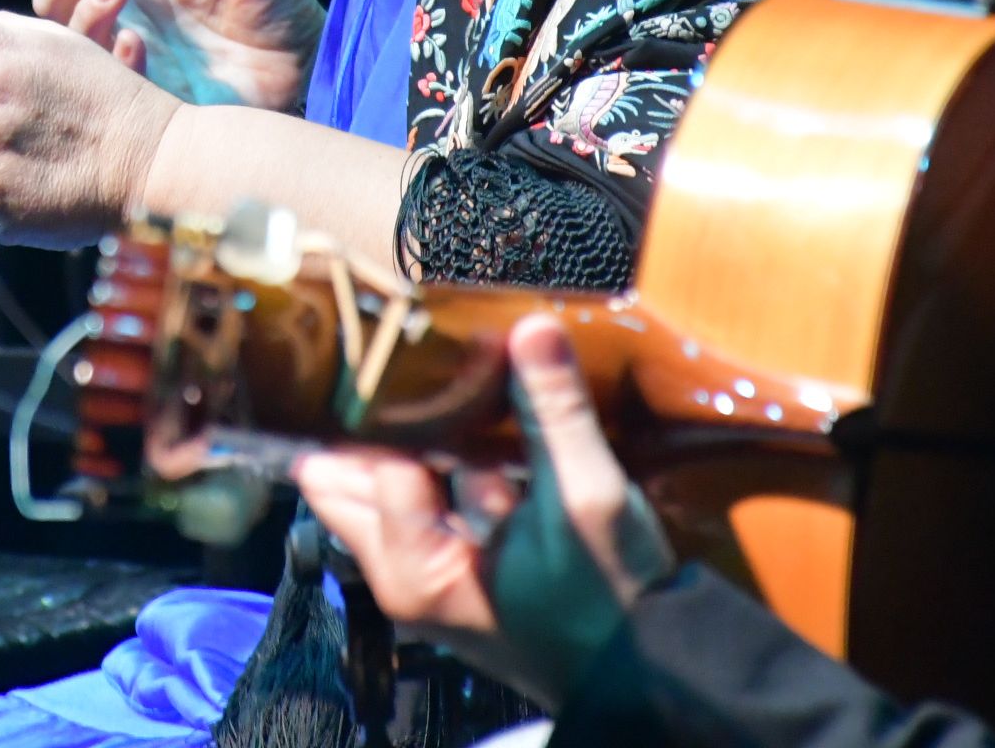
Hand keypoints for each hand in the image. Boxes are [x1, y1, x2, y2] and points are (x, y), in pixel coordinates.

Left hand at [293, 315, 674, 710]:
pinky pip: (417, 501)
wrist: (645, 665)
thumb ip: (555, 413)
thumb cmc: (613, 598)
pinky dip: (436, 465)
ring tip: (452, 389)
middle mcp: (399, 575)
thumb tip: (534, 328)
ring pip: (379, 486)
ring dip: (409, 441)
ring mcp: (419, 574)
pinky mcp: (446, 567)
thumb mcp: (588, 499)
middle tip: (418, 364)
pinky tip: (475, 429)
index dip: (401, 405)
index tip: (428, 352)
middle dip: (379, 422)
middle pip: (348, 478)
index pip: (379, 462)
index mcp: (416, 568)